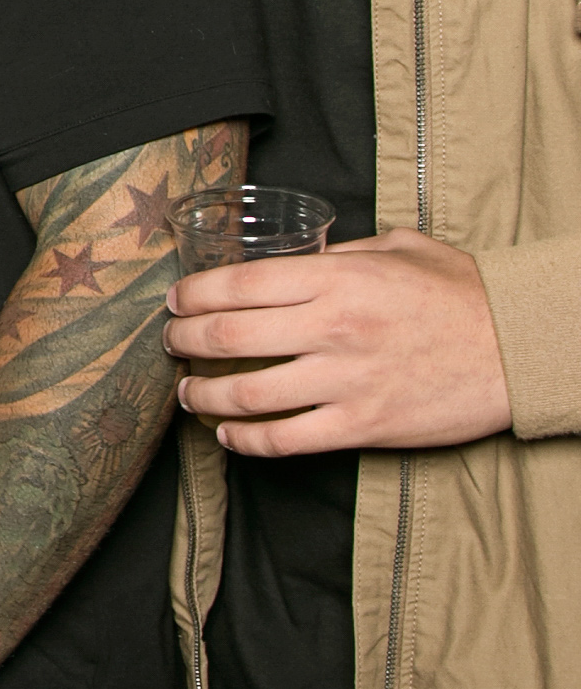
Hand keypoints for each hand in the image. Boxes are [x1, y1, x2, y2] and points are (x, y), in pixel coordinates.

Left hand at [165, 229, 510, 453]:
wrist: (517, 348)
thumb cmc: (460, 293)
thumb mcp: (398, 247)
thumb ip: (341, 249)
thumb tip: (299, 254)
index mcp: (338, 278)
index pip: (239, 284)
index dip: (194, 293)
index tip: (175, 300)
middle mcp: (333, 328)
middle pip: (229, 336)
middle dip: (184, 340)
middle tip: (170, 343)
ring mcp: (345, 381)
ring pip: (247, 395)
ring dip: (203, 394)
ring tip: (187, 391)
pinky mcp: (362, 426)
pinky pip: (285, 441)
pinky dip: (245, 440)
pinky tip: (228, 433)